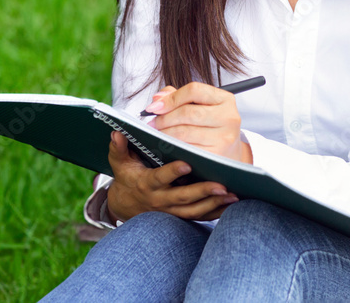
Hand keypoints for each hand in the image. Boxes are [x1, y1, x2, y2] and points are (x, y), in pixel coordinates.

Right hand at [106, 131, 238, 221]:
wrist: (126, 204)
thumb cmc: (127, 177)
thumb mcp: (119, 162)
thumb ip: (118, 147)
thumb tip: (116, 132)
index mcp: (146, 184)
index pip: (160, 178)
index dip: (172, 172)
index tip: (187, 163)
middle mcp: (160, 200)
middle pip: (182, 198)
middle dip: (202, 192)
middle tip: (221, 185)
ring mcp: (171, 211)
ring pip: (194, 211)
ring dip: (213, 204)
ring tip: (232, 195)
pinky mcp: (180, 216)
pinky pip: (199, 217)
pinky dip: (216, 213)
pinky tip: (231, 206)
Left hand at [146, 82, 252, 163]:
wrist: (229, 152)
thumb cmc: (210, 125)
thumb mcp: (200, 105)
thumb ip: (177, 96)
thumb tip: (158, 98)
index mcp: (225, 99)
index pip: (194, 90)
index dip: (171, 98)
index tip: (154, 106)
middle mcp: (228, 117)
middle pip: (188, 113)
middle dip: (165, 118)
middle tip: (152, 123)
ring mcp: (224, 137)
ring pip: (185, 132)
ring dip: (165, 133)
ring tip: (157, 133)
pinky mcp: (216, 155)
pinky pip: (187, 149)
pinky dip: (173, 146)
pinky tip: (167, 145)